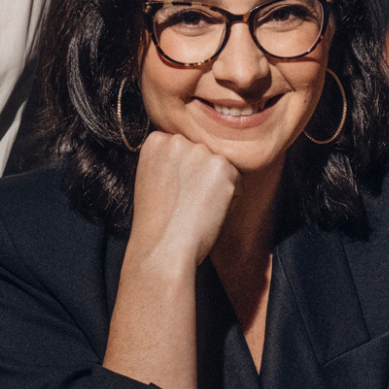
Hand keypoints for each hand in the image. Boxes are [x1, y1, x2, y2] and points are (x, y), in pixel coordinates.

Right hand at [129, 131, 240, 272]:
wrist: (163, 248)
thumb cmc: (157, 222)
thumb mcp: (151, 179)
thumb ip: (169, 160)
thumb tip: (195, 156)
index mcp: (156, 140)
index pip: (183, 148)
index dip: (182, 174)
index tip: (171, 192)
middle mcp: (178, 140)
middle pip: (204, 155)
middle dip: (201, 177)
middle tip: (184, 202)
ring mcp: (201, 152)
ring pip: (221, 168)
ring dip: (216, 188)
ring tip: (194, 208)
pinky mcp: (223, 168)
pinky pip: (237, 183)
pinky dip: (229, 201)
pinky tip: (207, 212)